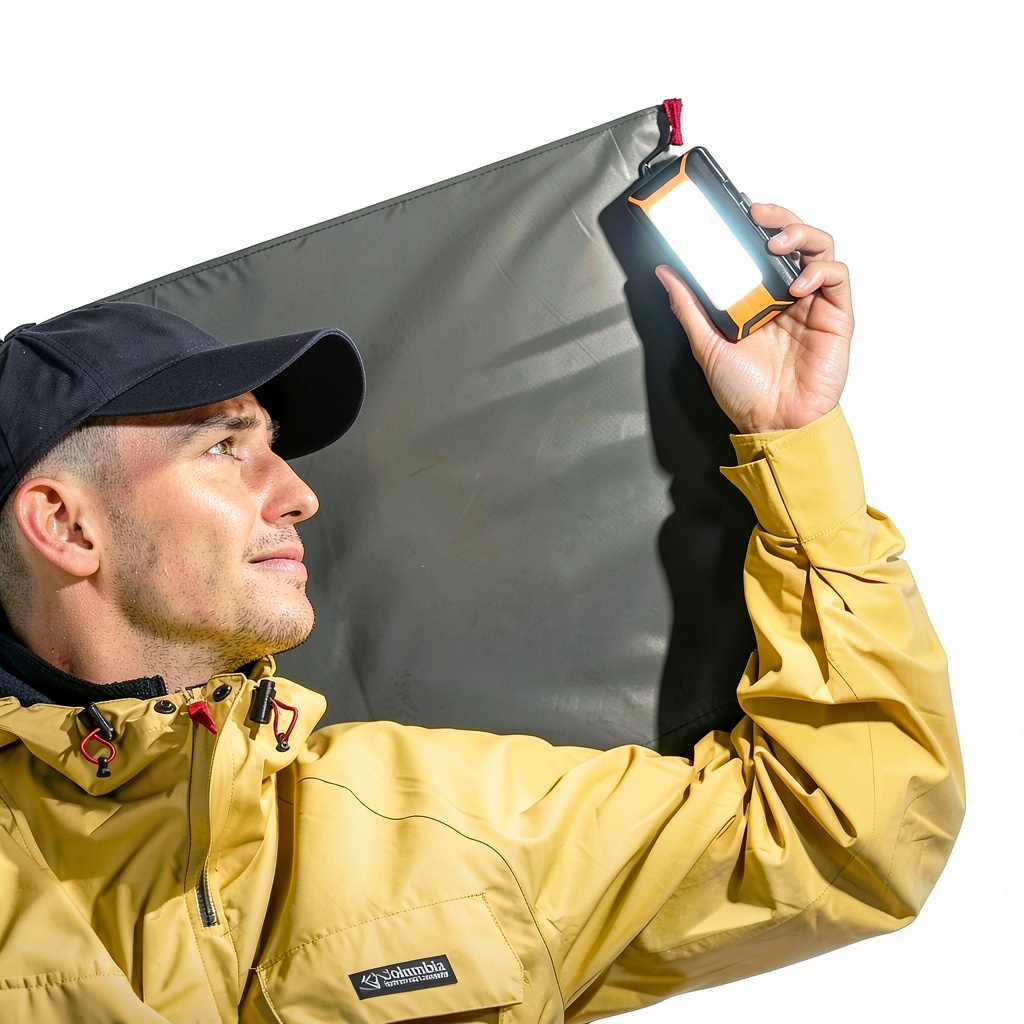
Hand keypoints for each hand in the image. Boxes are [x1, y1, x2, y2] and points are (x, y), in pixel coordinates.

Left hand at [655, 204, 852, 433]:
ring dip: (801, 234)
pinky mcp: (836, 316)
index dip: (753, 225)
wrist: (773, 424)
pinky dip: (820, 270)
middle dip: (778, 217)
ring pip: (819, 248)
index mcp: (757, 298)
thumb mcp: (707, 344)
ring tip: (776, 242)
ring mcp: (812, 303)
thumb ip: (689, 306)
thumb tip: (666, 273)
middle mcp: (785, 296)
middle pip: (792, 238)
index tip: (734, 212)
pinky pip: (837, 277)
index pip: (759, 248)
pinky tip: (797, 284)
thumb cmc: (745, 393)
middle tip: (757, 214)